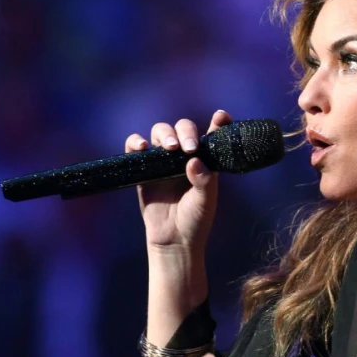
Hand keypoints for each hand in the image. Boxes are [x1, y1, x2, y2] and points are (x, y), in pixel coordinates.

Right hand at [124, 110, 232, 251]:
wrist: (174, 240)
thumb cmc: (195, 219)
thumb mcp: (206, 201)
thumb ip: (204, 181)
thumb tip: (194, 161)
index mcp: (204, 159)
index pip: (212, 135)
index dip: (217, 123)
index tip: (221, 116)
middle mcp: (184, 156)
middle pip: (182, 127)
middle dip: (185, 132)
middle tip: (188, 148)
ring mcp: (163, 161)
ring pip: (160, 132)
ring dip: (165, 134)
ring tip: (170, 148)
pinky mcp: (143, 169)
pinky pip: (135, 147)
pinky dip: (136, 142)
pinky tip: (142, 148)